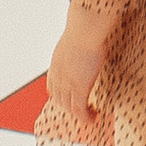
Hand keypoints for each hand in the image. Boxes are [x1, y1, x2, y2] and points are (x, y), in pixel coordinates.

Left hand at [46, 7, 113, 132]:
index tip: (68, 98)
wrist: (85, 29)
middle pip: (59, 99)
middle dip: (69, 107)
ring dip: (78, 114)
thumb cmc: (84, 26)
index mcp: (56, 63)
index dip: (59, 95)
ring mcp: (68, 83)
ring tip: (89, 116)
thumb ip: (78, 40)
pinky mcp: (80, 88)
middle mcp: (59, 76)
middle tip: (82, 110)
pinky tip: (93, 118)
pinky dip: (85, 118)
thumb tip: (86, 31)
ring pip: (69, 107)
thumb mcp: (76, 35)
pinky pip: (80, 110)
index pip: (52, 86)